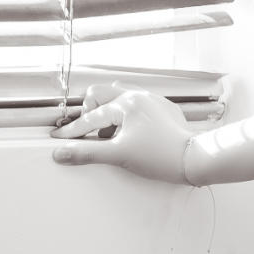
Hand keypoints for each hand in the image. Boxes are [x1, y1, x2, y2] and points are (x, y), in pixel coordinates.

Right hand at [49, 81, 193, 182]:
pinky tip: (128, 134)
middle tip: (88, 132)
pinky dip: (125, 116)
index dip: (72, 131)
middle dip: (90, 112)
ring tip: (110, 136)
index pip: (91, 117)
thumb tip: (61, 153)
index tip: (59, 138)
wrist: (194, 159)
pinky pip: (136, 104)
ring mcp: (152, 101)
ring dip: (108, 113)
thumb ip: (86, 153)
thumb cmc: (161, 156)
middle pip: (101, 94)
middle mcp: (139, 96)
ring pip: (119, 97)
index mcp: (126, 104)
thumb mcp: (118, 155)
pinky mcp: (163, 109)